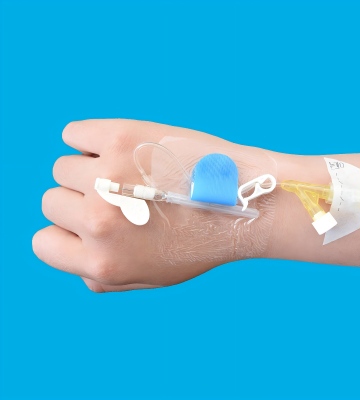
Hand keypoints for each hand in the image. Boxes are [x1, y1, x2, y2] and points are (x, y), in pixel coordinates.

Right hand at [32, 119, 274, 291]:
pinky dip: (90, 138)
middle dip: (81, 199)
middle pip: (52, 200)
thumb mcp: (150, 277)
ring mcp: (108, 175)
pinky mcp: (123, 137)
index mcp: (101, 263)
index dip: (67, 232)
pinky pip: (74, 132)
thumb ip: (101, 274)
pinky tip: (122, 148)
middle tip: (120, 196)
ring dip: (91, 170)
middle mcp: (97, 222)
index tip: (92, 223)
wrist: (245, 202)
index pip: (43, 243)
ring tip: (130, 174)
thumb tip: (73, 251)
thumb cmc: (201, 240)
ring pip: (64, 166)